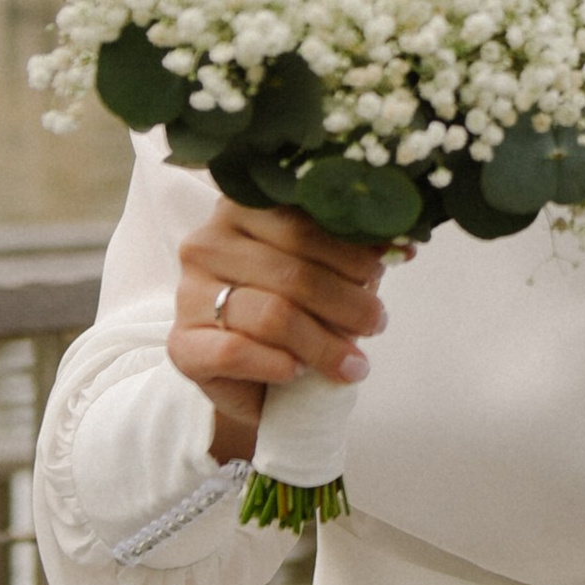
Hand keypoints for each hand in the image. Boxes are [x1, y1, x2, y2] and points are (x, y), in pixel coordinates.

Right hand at [168, 197, 394, 461]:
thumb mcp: (327, 272)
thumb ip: (354, 252)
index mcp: (241, 208)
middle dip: (347, 301)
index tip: (387, 267)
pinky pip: (235, 351)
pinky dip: (276, 364)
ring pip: (271, 314)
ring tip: (354, 362)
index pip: (302, 220)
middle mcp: (207, 242)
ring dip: (324, 343)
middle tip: (376, 322)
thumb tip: (403, 242)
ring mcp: (189, 294)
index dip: (351, 248)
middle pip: (292, 270)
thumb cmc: (296, 311)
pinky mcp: (181, 344)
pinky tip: (299, 372)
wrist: (254, 376)